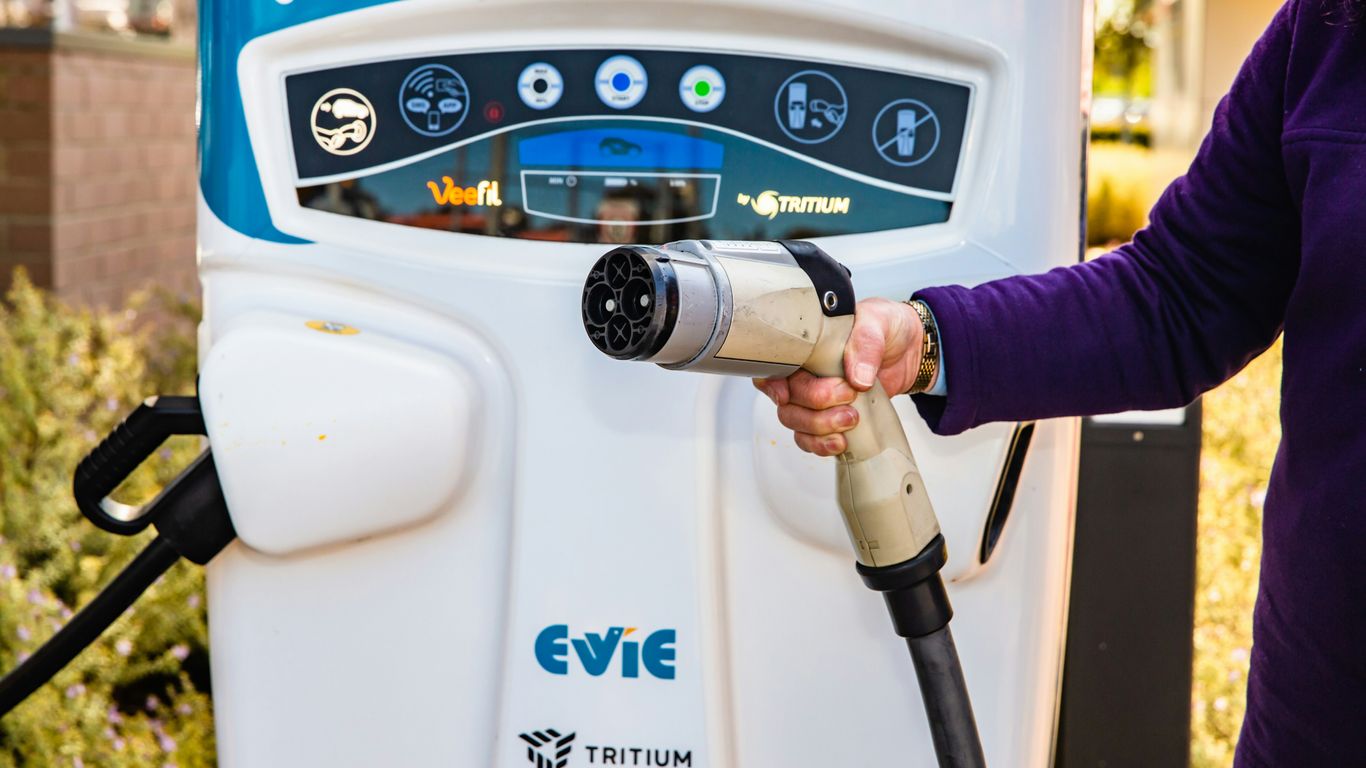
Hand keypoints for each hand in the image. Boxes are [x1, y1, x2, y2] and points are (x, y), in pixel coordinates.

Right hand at [753, 298, 924, 456]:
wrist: (911, 351)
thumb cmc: (887, 328)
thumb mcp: (878, 322)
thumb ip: (865, 344)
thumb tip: (856, 377)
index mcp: (808, 347)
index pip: (773, 367)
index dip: (773, 384)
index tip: (787, 393)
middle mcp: (806, 373)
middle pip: (787, 401)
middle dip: (816, 405)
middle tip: (848, 395)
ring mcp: (816, 399)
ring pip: (796, 423)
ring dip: (820, 428)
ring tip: (851, 420)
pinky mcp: (831, 417)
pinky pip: (811, 439)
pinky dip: (822, 445)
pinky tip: (841, 442)